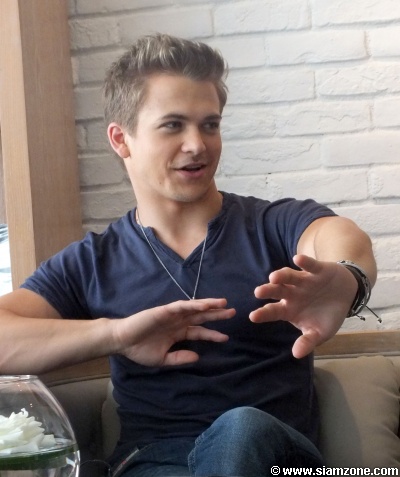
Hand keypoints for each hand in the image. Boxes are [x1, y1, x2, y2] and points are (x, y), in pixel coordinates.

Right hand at [113, 298, 235, 365]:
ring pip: (195, 308)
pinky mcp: (165, 310)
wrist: (123, 341)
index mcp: (178, 333)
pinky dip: (194, 304)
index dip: (212, 334)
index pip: (199, 332)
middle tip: (233, 313)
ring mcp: (173, 315)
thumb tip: (197, 358)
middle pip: (201, 317)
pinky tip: (205, 304)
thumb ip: (179, 358)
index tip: (225, 338)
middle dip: (217, 315)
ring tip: (223, 304)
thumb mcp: (163, 359)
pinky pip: (182, 306)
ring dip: (209, 305)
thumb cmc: (140, 350)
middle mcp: (178, 322)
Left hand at [249, 255, 356, 358]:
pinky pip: (309, 266)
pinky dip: (304, 262)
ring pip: (289, 276)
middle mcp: (292, 293)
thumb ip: (308, 341)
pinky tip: (297, 259)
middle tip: (258, 292)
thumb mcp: (320, 332)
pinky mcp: (317, 270)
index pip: (273, 312)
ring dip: (282, 276)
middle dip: (267, 291)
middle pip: (277, 291)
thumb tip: (296, 355)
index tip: (252, 316)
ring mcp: (303, 281)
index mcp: (289, 309)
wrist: (346, 295)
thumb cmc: (327, 315)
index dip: (263, 314)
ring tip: (274, 277)